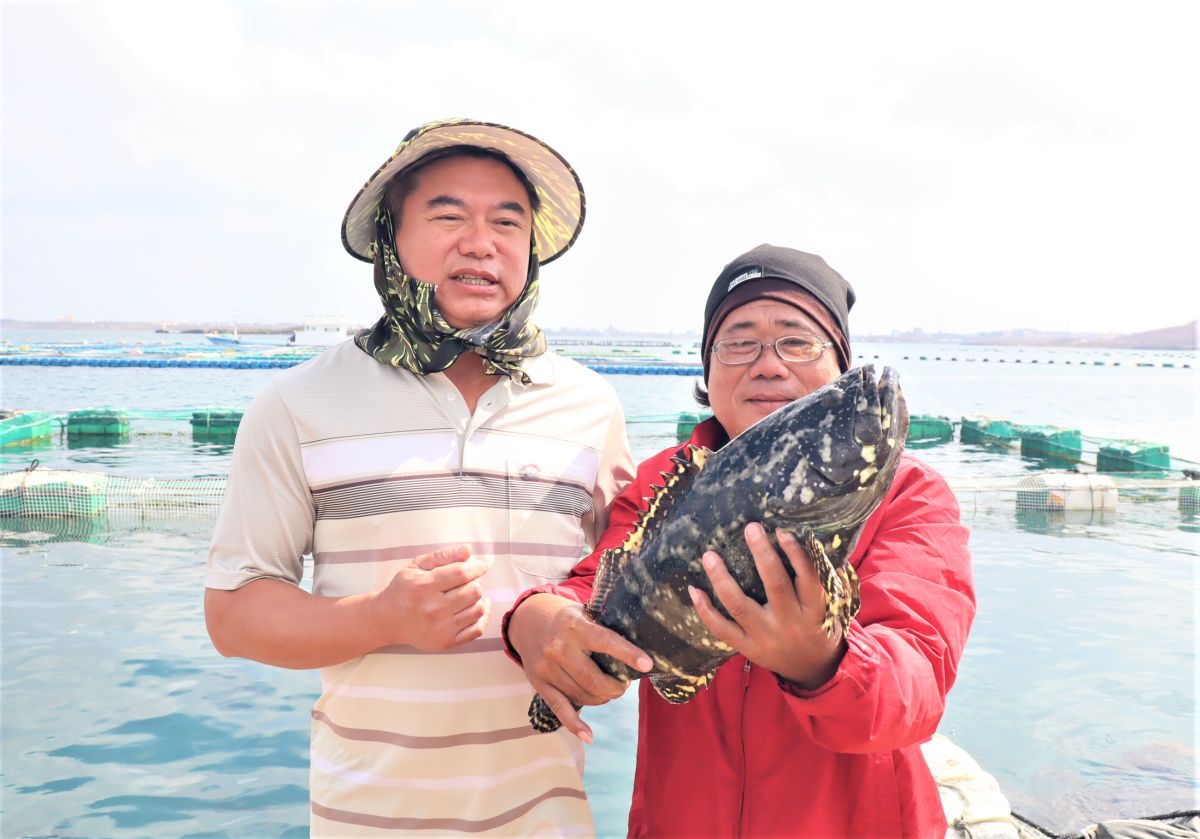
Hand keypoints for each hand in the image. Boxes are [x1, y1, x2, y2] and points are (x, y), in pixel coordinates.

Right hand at [370, 545, 492, 651]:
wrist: (387, 620)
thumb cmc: (403, 590)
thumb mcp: (417, 566)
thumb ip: (443, 556)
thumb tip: (468, 550)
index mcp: (424, 586)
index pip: (462, 573)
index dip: (476, 567)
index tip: (480, 566)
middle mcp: (433, 609)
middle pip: (473, 591)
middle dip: (475, 582)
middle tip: (467, 581)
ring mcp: (440, 628)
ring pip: (478, 610)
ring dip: (478, 599)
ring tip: (469, 595)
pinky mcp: (445, 642)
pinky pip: (477, 630)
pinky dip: (482, 618)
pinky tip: (476, 608)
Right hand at [508, 593, 651, 742]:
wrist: (528, 621)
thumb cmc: (567, 619)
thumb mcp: (584, 614)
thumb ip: (604, 630)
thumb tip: (636, 654)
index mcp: (574, 626)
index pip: (605, 641)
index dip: (628, 654)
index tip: (647, 665)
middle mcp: (558, 647)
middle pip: (594, 679)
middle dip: (616, 687)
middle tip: (625, 684)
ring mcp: (546, 667)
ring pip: (582, 695)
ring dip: (603, 699)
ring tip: (610, 691)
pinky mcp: (539, 683)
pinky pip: (559, 709)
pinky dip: (575, 725)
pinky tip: (589, 736)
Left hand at [689, 524, 846, 688]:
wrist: (812, 670)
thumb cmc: (819, 626)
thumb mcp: (829, 606)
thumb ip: (821, 579)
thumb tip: (809, 539)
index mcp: (814, 611)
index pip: (807, 578)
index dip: (796, 554)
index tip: (781, 532)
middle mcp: (790, 623)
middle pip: (775, 585)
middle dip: (762, 555)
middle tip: (750, 528)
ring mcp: (766, 637)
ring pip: (740, 606)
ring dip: (722, 579)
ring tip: (709, 556)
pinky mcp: (748, 648)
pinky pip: (722, 629)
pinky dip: (705, 610)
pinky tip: (693, 589)